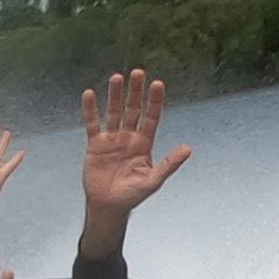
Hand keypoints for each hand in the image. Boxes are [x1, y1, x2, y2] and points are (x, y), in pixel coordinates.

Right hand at [80, 69, 190, 216]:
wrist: (108, 206)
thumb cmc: (133, 195)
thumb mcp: (153, 180)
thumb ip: (169, 163)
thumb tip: (188, 149)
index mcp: (144, 143)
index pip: (151, 117)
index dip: (154, 101)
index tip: (157, 84)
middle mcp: (129, 137)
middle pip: (133, 109)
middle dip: (135, 92)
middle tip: (138, 72)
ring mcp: (112, 139)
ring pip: (114, 112)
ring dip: (115, 95)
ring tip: (116, 77)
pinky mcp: (95, 144)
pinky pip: (92, 124)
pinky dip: (90, 110)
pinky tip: (89, 94)